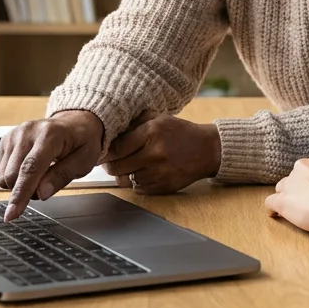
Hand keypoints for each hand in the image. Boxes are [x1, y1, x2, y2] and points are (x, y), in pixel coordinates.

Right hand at [0, 110, 103, 220]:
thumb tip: (41, 193)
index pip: (31, 168)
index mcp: (50, 135)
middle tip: (47, 184)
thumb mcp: (84, 161)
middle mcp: (27, 132)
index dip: (21, 193)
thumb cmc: (81, 142)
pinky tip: (28, 169)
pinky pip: (0, 171)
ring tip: (39, 175)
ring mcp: (14, 134)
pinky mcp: (6, 139)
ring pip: (4, 176)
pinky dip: (14, 178)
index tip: (12, 213)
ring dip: (19, 185)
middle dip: (26, 191)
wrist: (74, 123)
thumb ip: (62, 176)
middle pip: (13, 175)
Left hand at [102, 111, 220, 194]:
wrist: (206, 149)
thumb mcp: (158, 118)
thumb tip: (110, 130)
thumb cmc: (179, 132)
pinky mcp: (165, 187)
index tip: (101, 151)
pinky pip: (139, 189)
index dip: (105, 152)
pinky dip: (137, 182)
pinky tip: (142, 173)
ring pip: (127, 180)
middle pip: (118, 167)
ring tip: (129, 166)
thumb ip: (134, 121)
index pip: (117, 148)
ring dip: (124, 174)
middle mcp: (155, 153)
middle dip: (110, 165)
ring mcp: (160, 172)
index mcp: (152, 133)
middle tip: (109, 162)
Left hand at [264, 152, 308, 235]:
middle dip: (298, 187)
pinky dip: (273, 209)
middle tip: (307, 200)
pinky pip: (270, 202)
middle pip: (294, 177)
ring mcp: (290, 183)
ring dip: (286, 196)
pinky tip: (275, 214)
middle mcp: (301, 166)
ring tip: (292, 208)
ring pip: (282, 188)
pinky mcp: (283, 201)